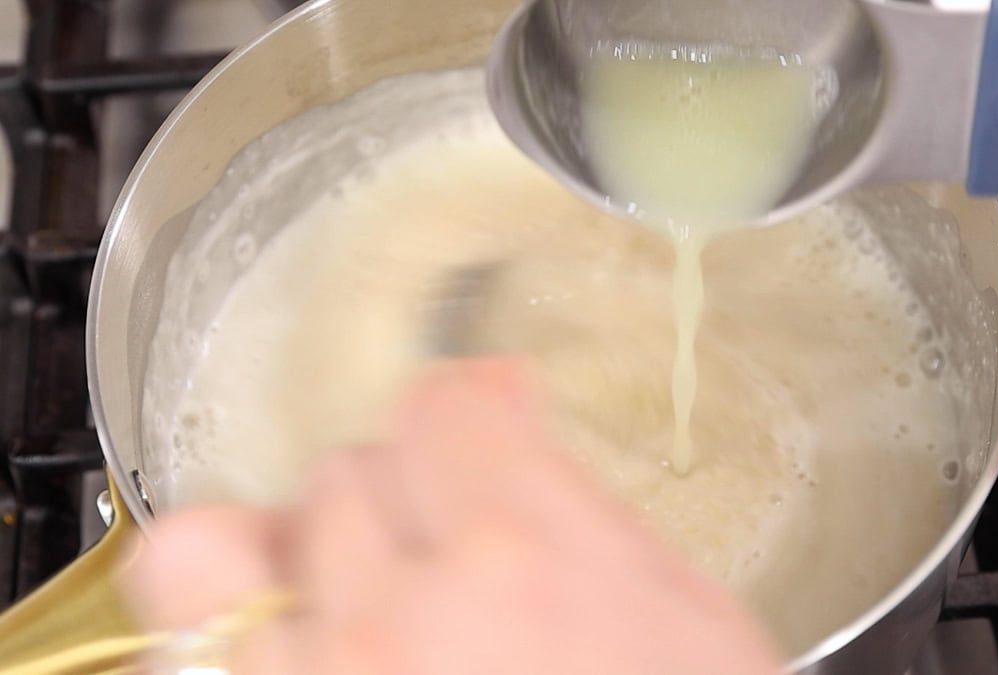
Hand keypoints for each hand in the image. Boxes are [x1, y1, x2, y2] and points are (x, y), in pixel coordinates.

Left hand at [123, 359, 780, 674]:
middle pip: (349, 470)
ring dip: (290, 554)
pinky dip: (219, 613)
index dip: (473, 411)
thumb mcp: (694, 623)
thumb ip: (589, 513)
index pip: (442, 406)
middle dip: (409, 497)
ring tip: (340, 586)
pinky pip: (182, 625)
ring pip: (220, 540)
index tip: (488, 429)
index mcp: (522, 562)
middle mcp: (397, 616)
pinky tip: (291, 631)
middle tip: (457, 551)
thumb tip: (509, 422)